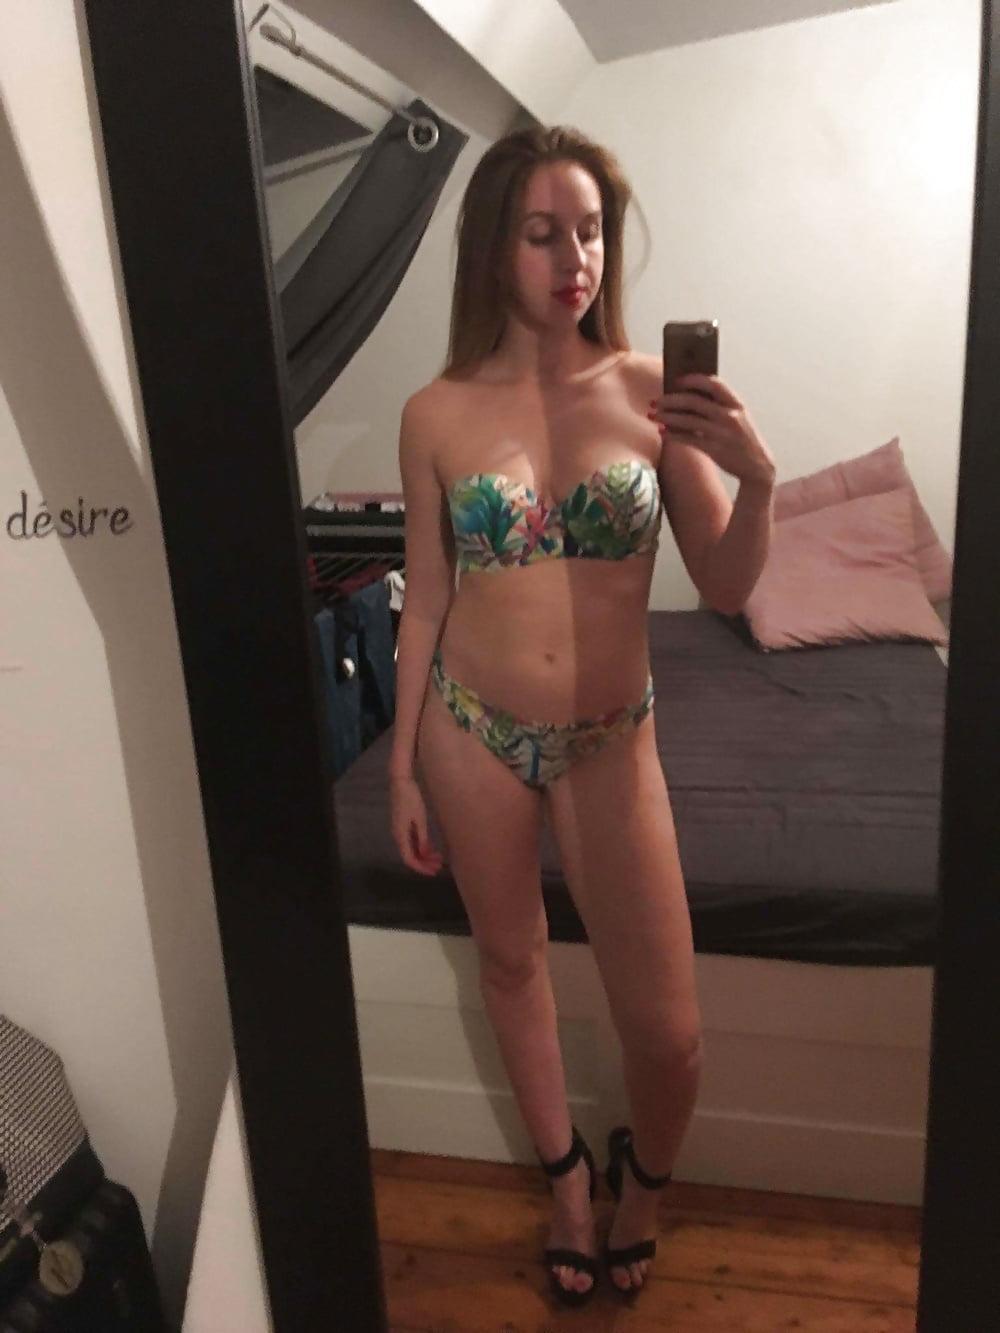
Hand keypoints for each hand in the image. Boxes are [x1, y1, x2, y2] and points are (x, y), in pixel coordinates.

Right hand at [389, 774, 444, 875]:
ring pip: (412, 849)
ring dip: (424, 855)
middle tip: (440, 866)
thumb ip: (422, 838)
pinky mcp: (403, 825)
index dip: (421, 868)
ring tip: (438, 858)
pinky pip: (412, 841)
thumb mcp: (420, 819)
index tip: (433, 872)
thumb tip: (425, 854)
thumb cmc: (411, 799)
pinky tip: (431, 848)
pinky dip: (421, 847)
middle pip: (410, 856)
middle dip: (425, 863)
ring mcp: (400, 831)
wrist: (400, 782)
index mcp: (400, 835)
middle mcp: (398, 836)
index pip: (409, 859)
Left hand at [649, 373, 775, 489]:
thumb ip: (719, 405)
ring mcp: (722, 433)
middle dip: (670, 400)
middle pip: (694, 401)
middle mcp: (730, 416)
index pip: (713, 383)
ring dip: (667, 416)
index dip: (692, 379)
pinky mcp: (715, 449)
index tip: (676, 381)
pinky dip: (673, 435)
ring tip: (653, 415)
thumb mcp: (737, 417)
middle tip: (655, 401)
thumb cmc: (741, 438)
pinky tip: (662, 432)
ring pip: (688, 420)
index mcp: (736, 403)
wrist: (757, 466)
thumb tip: (686, 395)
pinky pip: (688, 439)